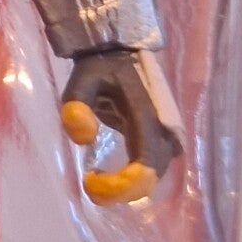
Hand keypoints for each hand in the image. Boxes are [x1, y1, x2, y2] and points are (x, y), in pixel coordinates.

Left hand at [61, 49, 182, 204]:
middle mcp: (162, 125)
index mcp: (146, 112)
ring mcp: (164, 131)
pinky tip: (112, 177)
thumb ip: (77, 106)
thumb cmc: (98, 67)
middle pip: (155, 172)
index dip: (124, 184)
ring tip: (98, 182)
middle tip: (92, 186)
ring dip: (131, 186)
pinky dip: (136, 178)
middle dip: (125, 190)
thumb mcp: (80, 80)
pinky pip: (154, 164)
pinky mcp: (158, 134)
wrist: (117, 50)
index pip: (147, 161)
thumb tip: (85, 139)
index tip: (92, 182)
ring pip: (158, 172)